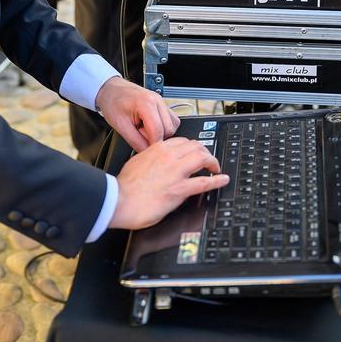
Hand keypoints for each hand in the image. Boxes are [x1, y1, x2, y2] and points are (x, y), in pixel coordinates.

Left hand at [95, 77, 179, 152]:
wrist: (111, 90)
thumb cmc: (113, 103)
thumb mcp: (120, 126)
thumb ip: (136, 142)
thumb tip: (147, 152)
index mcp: (146, 103)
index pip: (158, 132)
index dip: (151, 144)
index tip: (143, 146)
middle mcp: (157, 100)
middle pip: (169, 130)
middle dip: (156, 138)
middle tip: (140, 134)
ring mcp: (161, 101)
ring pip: (173, 125)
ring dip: (161, 133)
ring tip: (144, 129)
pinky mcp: (162, 104)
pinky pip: (171, 120)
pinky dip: (163, 127)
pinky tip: (149, 126)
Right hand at [109, 136, 229, 229]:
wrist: (119, 200)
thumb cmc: (124, 186)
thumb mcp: (136, 162)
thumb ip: (149, 158)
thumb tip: (154, 161)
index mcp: (157, 149)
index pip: (182, 141)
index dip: (192, 146)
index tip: (195, 152)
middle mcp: (168, 156)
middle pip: (195, 146)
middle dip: (205, 151)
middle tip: (208, 160)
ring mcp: (175, 172)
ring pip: (202, 158)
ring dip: (212, 162)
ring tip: (216, 168)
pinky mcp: (179, 189)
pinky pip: (204, 182)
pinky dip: (216, 180)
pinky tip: (222, 180)